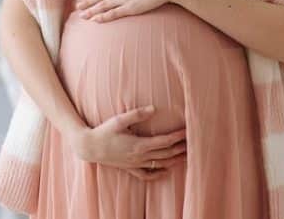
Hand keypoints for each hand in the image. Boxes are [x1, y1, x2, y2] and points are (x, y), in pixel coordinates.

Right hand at [70, 106, 186, 180]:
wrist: (89, 147)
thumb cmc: (103, 131)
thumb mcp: (118, 120)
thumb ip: (136, 114)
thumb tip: (153, 108)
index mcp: (139, 145)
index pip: (164, 141)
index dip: (177, 137)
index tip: (188, 131)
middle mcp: (139, 157)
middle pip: (166, 154)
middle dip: (181, 148)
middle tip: (194, 143)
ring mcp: (135, 164)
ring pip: (160, 165)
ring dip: (175, 161)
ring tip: (187, 156)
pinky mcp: (130, 169)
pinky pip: (147, 175)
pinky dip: (159, 174)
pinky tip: (166, 171)